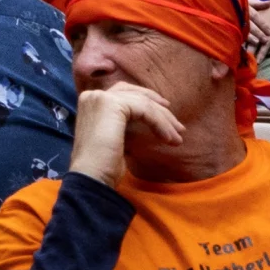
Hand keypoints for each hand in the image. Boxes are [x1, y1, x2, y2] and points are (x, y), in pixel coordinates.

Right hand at [68, 79, 186, 182]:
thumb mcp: (114, 138)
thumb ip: (123, 124)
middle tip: (178, 127)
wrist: (91, 176)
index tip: (167, 118)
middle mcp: (93, 95)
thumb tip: (147, 121)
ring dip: (164, 119)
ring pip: (142, 101)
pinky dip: (160, 123)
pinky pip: (144, 109)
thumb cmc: (102, 165)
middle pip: (134, 93)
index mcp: (91, 102)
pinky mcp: (112, 104)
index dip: (147, 101)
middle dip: (159, 108)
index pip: (124, 93)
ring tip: (177, 138)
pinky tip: (168, 139)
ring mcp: (101, 98)